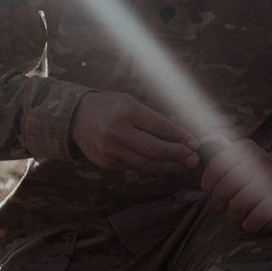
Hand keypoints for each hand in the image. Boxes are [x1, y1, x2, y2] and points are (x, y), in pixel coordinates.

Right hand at [70, 91, 199, 173]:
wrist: (76, 117)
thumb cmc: (109, 106)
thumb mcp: (130, 102)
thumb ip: (152, 119)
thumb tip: (181, 136)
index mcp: (127, 110)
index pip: (161, 127)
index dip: (181, 138)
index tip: (195, 144)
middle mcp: (117, 131)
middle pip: (155, 149)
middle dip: (178, 155)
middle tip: (193, 160)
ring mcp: (110, 149)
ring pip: (146, 163)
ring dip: (168, 166)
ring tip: (182, 167)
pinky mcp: (106, 163)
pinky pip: (134, 167)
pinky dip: (151, 168)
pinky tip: (163, 166)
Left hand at [199, 137, 271, 232]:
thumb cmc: (255, 180)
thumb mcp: (240, 161)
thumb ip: (222, 150)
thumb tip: (205, 137)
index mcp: (246, 149)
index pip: (215, 166)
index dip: (208, 185)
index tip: (211, 193)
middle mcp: (260, 159)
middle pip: (223, 188)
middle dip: (220, 203)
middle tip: (226, 207)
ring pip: (237, 204)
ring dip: (234, 215)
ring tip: (238, 215)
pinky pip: (255, 217)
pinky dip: (249, 224)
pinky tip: (250, 222)